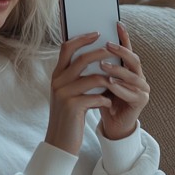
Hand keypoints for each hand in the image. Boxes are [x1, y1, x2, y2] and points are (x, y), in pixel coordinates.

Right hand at [45, 32, 113, 154]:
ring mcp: (64, 94)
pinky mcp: (72, 107)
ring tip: (117, 84)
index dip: (82, 38)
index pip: (67, 48)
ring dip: (109, 80)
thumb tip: (96, 58)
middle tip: (115, 51)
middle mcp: (58, 82)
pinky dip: (105, 99)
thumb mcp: (69, 94)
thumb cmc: (69, 116)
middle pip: (82, 59)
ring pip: (93, 78)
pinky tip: (109, 103)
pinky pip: (96, 97)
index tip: (97, 33)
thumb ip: (76, 77)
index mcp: (56, 76)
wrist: (60, 141)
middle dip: (101, 53)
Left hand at [99, 21, 149, 139]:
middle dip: (121, 51)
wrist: (111, 123)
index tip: (116, 23)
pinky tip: (110, 84)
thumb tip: (82, 43)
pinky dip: (120, 88)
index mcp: (129, 69)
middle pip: (133, 59)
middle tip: (107, 45)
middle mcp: (139, 76)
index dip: (124, 37)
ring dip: (117, 70)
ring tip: (103, 65)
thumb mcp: (99, 79)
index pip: (127, 49)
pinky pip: (131, 93)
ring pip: (132, 76)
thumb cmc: (104, 99)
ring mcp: (143, 88)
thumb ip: (97, 64)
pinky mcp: (141, 101)